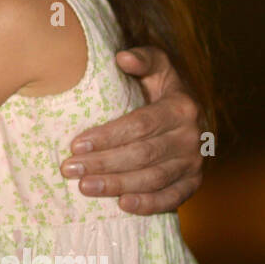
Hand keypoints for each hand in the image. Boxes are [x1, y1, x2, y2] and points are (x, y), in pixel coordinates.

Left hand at [62, 46, 203, 214]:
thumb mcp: (158, 66)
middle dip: (104, 164)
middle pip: (143, 154)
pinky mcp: (193, 182)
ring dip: (118, 185)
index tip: (76, 145)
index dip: (108, 136)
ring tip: (84, 187)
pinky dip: (149, 205)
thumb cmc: (162, 88)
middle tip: (70, 169)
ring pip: (153, 178)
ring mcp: (194, 162)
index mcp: (180, 107)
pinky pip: (173, 198)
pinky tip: (122, 205)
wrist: (193, 114)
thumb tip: (122, 57)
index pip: (140, 125)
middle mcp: (191, 136)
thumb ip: (143, 58)